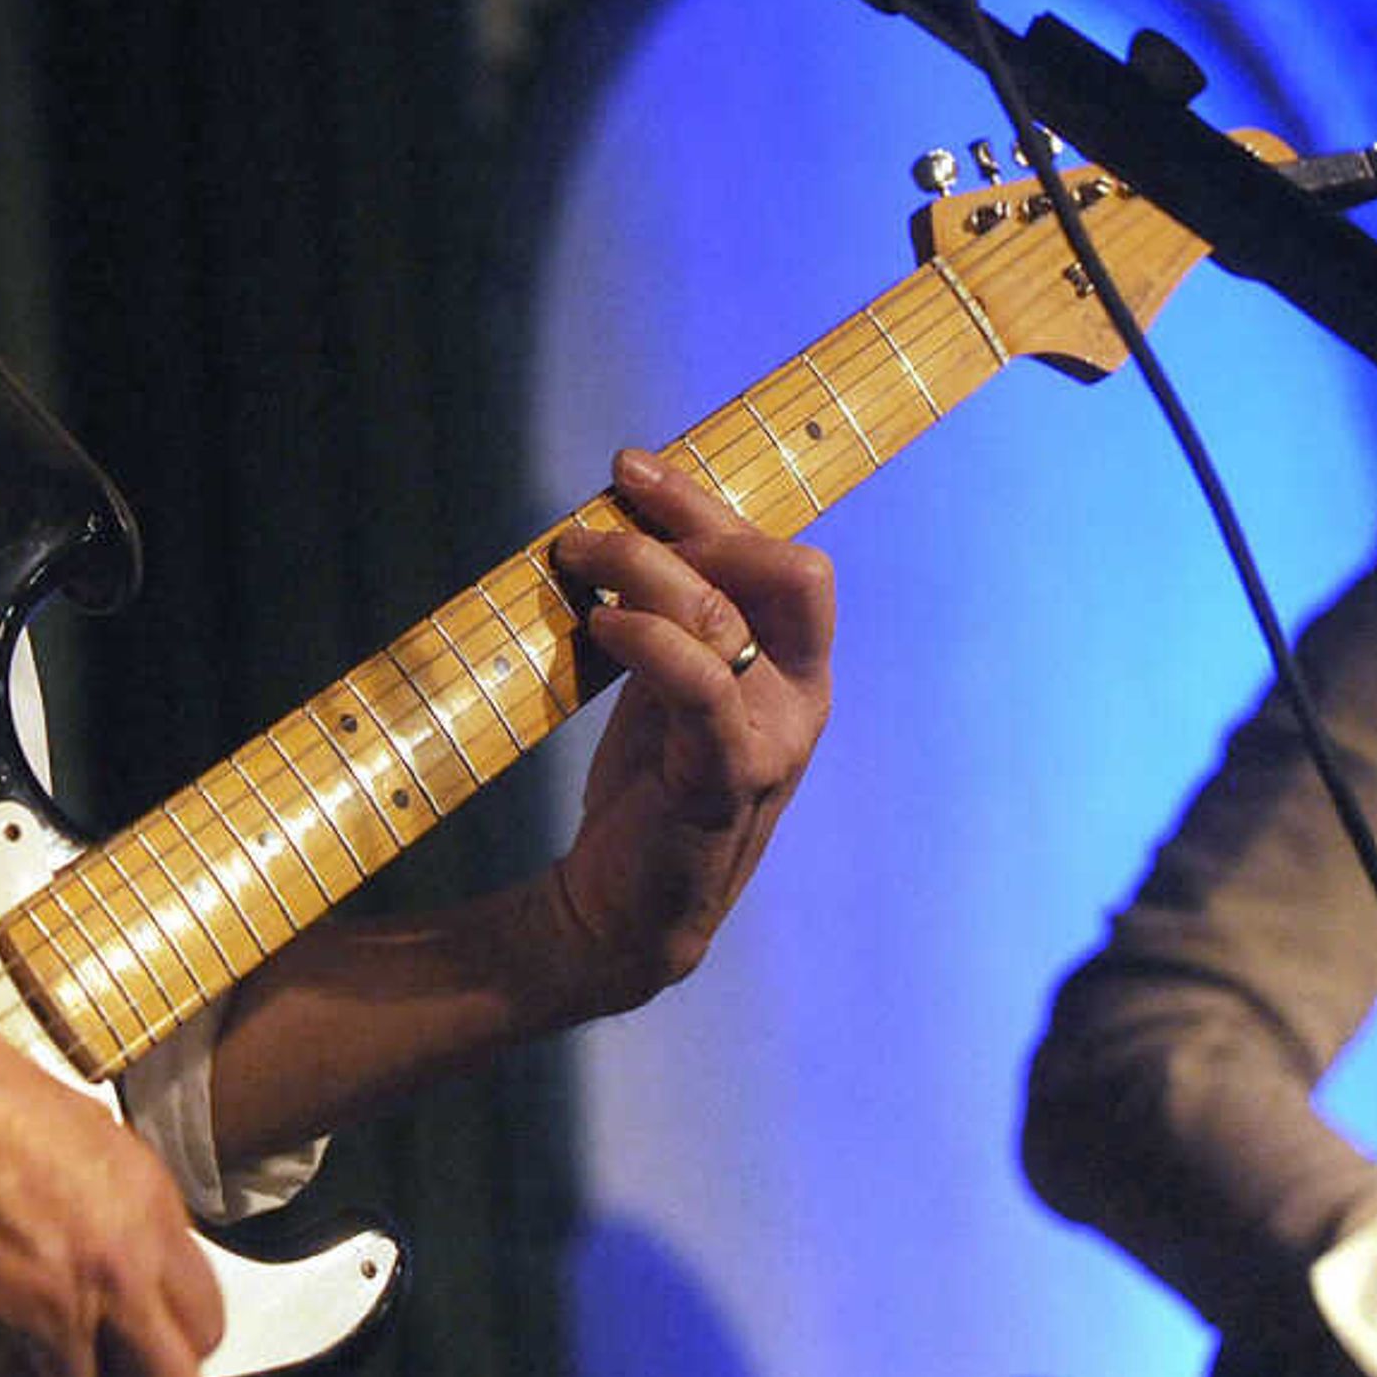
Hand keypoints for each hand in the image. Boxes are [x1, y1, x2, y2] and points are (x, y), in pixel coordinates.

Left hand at [540, 448, 833, 1015]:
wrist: (621, 910)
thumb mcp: (667, 682)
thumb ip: (672, 614)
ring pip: (728, 618)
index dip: (708, 503)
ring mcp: (771, 740)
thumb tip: (622, 521)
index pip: (780, 556)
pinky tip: (601, 624)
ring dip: (643, 571)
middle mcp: (801, 697)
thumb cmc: (645, 785)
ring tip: (575, 560)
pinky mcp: (724, 781)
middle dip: (698, 524)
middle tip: (608, 515)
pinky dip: (650, 640)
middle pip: (790, 573)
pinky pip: (701, 687)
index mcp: (796, 666)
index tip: (630, 467)